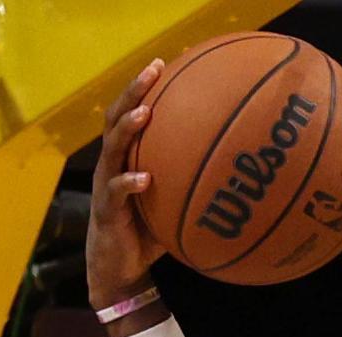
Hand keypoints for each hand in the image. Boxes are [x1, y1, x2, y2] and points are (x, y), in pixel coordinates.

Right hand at [87, 59, 169, 309]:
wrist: (120, 268)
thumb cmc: (148, 232)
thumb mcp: (172, 201)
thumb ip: (191, 182)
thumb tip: (235, 171)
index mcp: (126, 158)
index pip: (130, 114)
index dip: (142, 88)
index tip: (162, 63)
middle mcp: (112, 165)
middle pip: (116, 119)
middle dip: (133, 92)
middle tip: (152, 71)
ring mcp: (106, 186)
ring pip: (111, 148)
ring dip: (128, 129)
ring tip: (145, 114)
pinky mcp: (107, 211)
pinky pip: (116, 192)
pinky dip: (129, 183)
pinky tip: (144, 178)